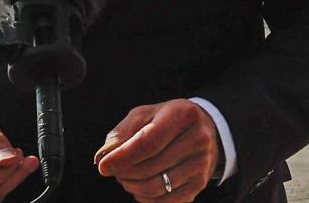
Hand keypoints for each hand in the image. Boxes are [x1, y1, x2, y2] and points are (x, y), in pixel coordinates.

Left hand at [94, 99, 220, 201]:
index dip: (122, 157)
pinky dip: (146, 198)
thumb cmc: (167, 119)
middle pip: (150, 167)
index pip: (148, 143)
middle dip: (124, 173)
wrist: (205, 130)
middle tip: (114, 170)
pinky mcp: (199, 183)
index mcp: (183, 115)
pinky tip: (139, 186)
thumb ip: (124, 131)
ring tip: (125, 177)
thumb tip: (105, 155)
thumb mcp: (146, 114)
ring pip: (156, 187)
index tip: (103, 166)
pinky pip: (166, 201)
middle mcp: (197, 139)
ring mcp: (201, 164)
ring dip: (132, 186)